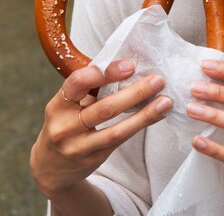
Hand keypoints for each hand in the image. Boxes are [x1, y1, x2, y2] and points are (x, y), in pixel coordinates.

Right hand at [30, 60, 171, 199]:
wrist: (50, 167)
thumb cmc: (66, 122)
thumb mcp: (68, 104)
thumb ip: (89, 87)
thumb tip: (127, 64)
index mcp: (58, 105)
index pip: (78, 83)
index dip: (105, 73)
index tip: (130, 66)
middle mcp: (65, 127)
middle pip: (104, 108)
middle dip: (134, 92)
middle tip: (157, 79)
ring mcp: (79, 147)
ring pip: (116, 129)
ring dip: (145, 114)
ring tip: (165, 101)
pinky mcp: (94, 159)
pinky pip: (121, 140)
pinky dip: (141, 125)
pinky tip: (157, 115)